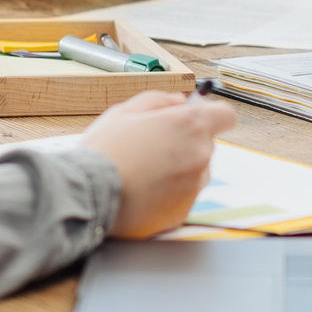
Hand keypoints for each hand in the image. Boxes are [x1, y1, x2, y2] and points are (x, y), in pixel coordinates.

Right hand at [80, 90, 236, 238]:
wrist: (87, 195)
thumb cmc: (105, 152)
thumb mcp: (125, 111)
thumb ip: (159, 100)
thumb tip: (179, 101)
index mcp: (189, 125)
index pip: (225, 115)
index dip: (211, 115)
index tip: (196, 119)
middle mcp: (199, 155)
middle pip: (206, 144)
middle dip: (186, 143)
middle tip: (152, 147)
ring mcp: (194, 186)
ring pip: (196, 172)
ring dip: (179, 169)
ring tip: (144, 172)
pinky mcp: (184, 211)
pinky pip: (183, 196)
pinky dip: (170, 193)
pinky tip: (143, 190)